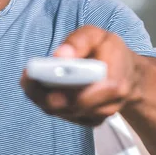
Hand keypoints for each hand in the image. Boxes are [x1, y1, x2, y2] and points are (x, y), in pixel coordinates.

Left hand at [21, 25, 140, 125]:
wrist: (129, 73)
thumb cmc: (109, 50)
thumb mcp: (97, 35)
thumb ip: (78, 41)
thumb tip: (59, 56)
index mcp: (114, 83)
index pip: (81, 95)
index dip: (55, 89)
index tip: (32, 75)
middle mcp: (109, 104)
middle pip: (68, 107)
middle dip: (42, 95)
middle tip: (26, 79)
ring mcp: (99, 115)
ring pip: (63, 113)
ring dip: (42, 99)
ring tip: (30, 81)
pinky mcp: (91, 120)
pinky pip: (65, 116)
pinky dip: (50, 104)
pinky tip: (41, 90)